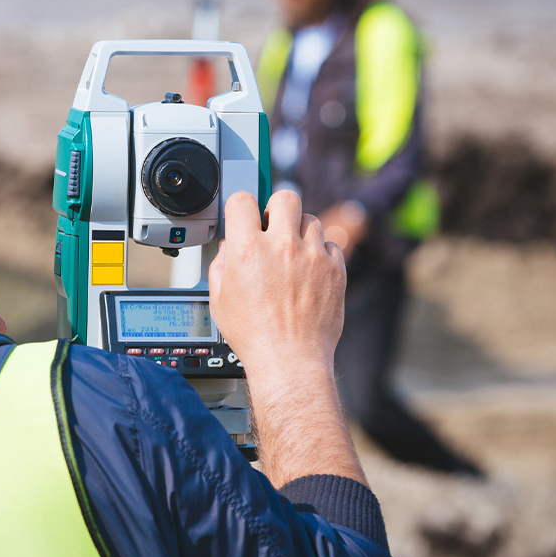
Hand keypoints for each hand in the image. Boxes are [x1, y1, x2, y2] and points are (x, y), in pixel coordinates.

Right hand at [209, 190, 364, 486]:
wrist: (289, 360)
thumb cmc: (254, 336)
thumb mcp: (220, 299)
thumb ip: (222, 265)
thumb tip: (230, 248)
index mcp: (247, 249)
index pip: (243, 200)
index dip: (242, 207)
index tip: (245, 217)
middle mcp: (282, 246)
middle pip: (285, 196)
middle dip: (277, 208)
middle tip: (274, 227)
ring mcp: (312, 255)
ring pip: (310, 219)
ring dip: (300, 232)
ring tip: (294, 256)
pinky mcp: (335, 267)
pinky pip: (330, 244)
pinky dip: (320, 253)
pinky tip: (310, 273)